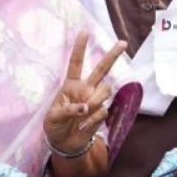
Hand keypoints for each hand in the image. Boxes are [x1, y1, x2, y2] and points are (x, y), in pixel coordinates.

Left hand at [44, 33, 124, 155]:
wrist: (64, 143)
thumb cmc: (55, 126)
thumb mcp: (53, 117)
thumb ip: (68, 110)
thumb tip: (85, 107)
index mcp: (70, 85)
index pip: (76, 63)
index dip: (80, 48)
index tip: (84, 32)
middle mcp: (85, 89)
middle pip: (101, 69)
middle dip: (112, 56)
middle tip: (123, 43)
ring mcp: (94, 100)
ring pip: (105, 90)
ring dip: (95, 100)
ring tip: (84, 113)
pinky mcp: (101, 113)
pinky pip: (103, 110)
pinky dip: (92, 120)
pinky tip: (83, 126)